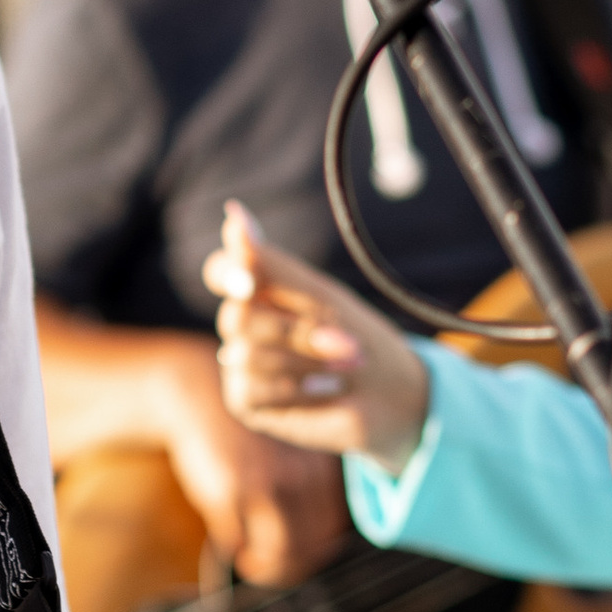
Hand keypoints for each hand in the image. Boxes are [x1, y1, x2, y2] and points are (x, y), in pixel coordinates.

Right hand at [151, 335, 350, 584]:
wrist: (200, 396)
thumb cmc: (244, 430)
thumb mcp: (287, 448)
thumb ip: (307, 482)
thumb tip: (317, 536)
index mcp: (316, 467)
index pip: (329, 527)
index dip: (315, 551)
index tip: (298, 556)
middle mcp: (297, 477)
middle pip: (308, 545)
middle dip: (290, 566)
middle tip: (271, 568)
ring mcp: (263, 485)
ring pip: (279, 551)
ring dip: (266, 568)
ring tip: (251, 563)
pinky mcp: (228, 491)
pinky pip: (238, 540)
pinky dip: (237, 550)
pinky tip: (233, 546)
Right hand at [204, 200, 431, 472]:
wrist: (391, 396)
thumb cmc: (358, 337)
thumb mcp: (320, 296)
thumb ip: (272, 264)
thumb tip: (233, 212)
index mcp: (260, 291)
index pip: (221, 271)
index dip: (228, 273)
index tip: (250, 282)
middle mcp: (243, 326)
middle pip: (237, 317)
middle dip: (295, 332)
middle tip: (347, 343)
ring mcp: (240, 363)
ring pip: (245, 355)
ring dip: (306, 362)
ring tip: (346, 369)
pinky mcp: (245, 399)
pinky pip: (252, 387)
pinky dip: (297, 388)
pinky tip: (326, 390)